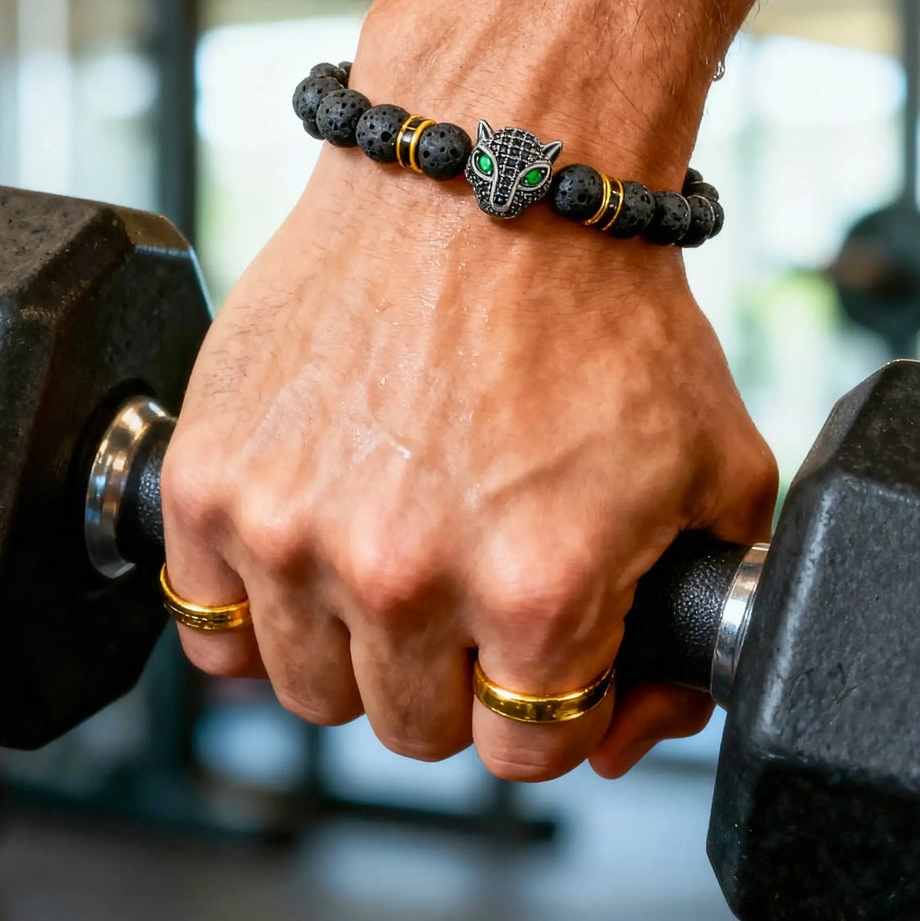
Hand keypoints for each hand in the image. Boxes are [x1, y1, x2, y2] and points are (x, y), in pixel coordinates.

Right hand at [161, 134, 776, 781]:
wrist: (485, 169)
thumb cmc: (600, 309)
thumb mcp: (713, 473)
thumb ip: (695, 630)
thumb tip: (628, 732)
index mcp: (536, 588)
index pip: (530, 751)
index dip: (551, 703)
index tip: (543, 648)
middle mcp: (403, 576)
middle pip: (413, 732)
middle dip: (455, 679)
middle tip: (469, 592)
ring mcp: (290, 533)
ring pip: (308, 691)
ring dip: (354, 649)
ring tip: (389, 558)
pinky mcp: (209, 483)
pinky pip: (206, 624)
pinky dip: (254, 604)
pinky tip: (308, 545)